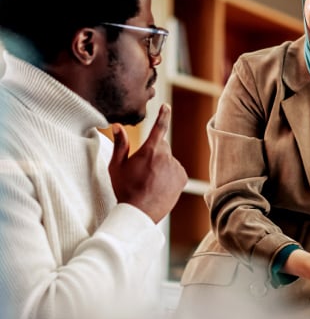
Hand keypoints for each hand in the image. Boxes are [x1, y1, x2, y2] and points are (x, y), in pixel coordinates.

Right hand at [109, 104, 187, 222]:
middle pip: (162, 146)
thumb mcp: (117, 166)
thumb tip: (118, 126)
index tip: (166, 106)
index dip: (163, 115)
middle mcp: (166, 156)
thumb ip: (120, 144)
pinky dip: (169, 175)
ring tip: (150, 181)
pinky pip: (176, 170)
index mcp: (149, 150)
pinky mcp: (182, 177)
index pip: (159, 127)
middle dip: (154, 152)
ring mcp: (176, 167)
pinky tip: (159, 186)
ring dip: (162, 165)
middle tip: (143, 169)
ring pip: (168, 159)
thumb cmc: (125, 189)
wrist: (140, 213)